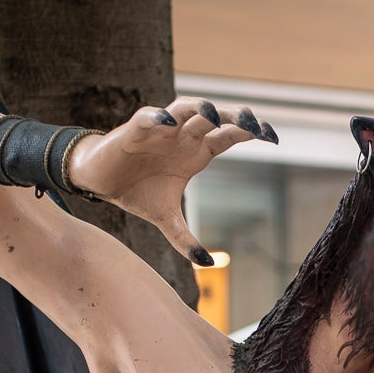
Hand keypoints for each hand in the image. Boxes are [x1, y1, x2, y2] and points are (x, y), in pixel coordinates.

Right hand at [68, 98, 276, 264]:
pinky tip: (169, 122)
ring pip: (185, 109)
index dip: (250, 132)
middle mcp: (183, 136)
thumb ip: (185, 240)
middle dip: (234, 116)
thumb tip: (207, 263)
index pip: (229, 135)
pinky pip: (149, 117)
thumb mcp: (166, 221)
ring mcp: (161, 131)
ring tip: (214, 114)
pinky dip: (158, 118)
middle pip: (214, 118)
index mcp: (197, 153)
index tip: (274, 137)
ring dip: (200, 109)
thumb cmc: (137, 191)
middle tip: (254, 122)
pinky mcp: (135, 130)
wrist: (99, 181)